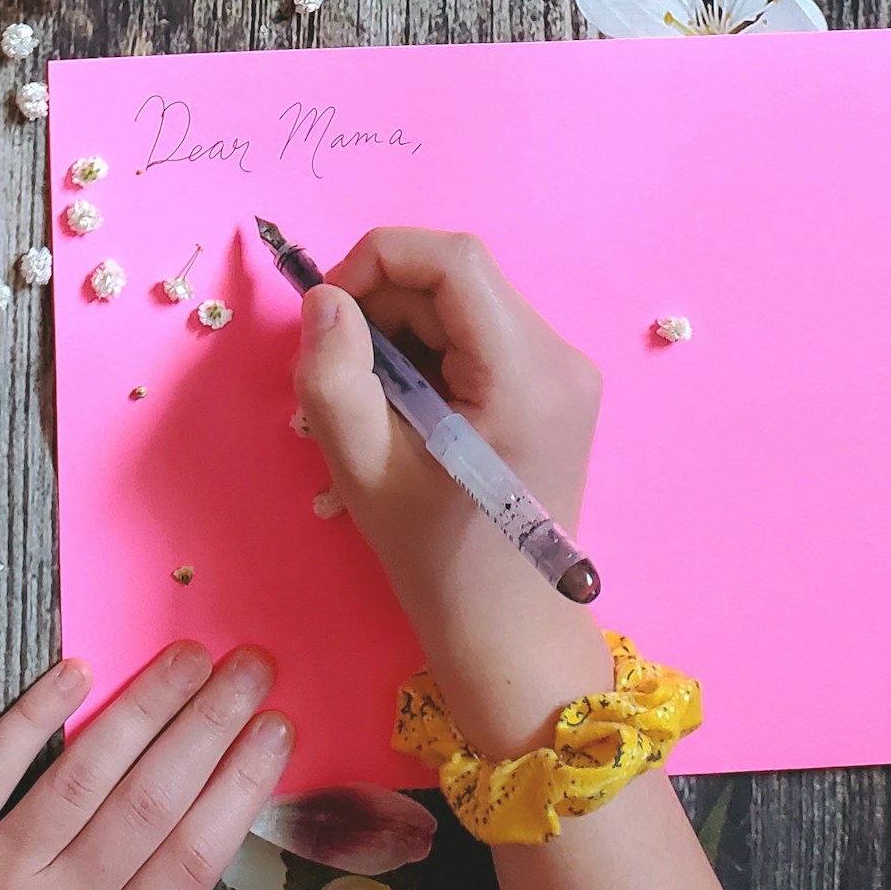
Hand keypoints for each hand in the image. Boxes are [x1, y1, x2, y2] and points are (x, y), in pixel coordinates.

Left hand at [0, 645, 291, 889]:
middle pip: (150, 799)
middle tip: (249, 665)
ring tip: (188, 655)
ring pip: (83, 772)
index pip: (192, 856)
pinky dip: (35, 715)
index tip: (276, 730)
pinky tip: (78, 670)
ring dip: (144, 707)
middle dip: (209, 726)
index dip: (239, 787)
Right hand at [295, 227, 612, 756]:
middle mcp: (560, 358)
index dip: (376, 262)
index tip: (329, 315)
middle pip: (454, 280)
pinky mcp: (555, 388)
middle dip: (382, 308)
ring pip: (461, 305)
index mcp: (527, 374)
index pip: (453, 259)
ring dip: (400, 335)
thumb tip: (325, 299)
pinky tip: (405, 414)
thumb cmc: (437, 559)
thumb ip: (334, 372)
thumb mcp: (363, 467)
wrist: (509, 630)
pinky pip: (478, 336)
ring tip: (366, 404)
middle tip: (336, 374)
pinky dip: (428, 356)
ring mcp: (565, 372)